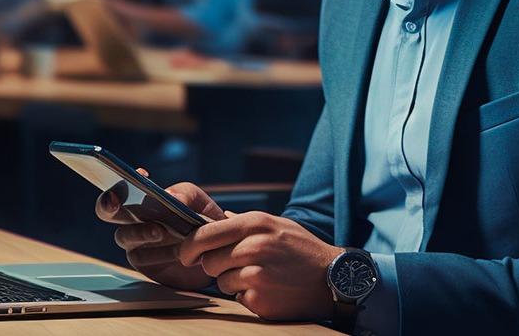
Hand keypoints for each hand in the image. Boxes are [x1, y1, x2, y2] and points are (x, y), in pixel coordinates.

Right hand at [96, 172, 225, 289]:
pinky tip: (177, 251)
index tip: (133, 175)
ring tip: (160, 231)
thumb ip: (187, 195)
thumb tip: (170, 197)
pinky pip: (142, 259)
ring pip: (123, 236)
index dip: (118, 181)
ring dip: (140, 232)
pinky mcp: (144, 265)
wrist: (216, 253)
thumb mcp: (201, 204)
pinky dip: (158, 253)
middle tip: (116, 201)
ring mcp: (137, 243)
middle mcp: (135, 220)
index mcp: (145, 200)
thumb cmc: (204, 223)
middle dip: (107, 204)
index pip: (122, 187)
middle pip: (108, 211)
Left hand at [179, 211, 342, 320]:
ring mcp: (257, 274)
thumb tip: (216, 219)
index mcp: (256, 223)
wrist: (332, 278)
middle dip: (215, 265)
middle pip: (208, 260)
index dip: (190, 246)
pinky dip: (247, 295)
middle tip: (234, 266)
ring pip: (220, 281)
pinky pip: (237, 297)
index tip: (186, 254)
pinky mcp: (259, 298)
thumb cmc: (302, 250)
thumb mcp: (277, 224)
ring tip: (258, 276)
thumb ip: (245, 222)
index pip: (205, 233)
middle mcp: (254, 246)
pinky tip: (267, 288)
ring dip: (232, 282)